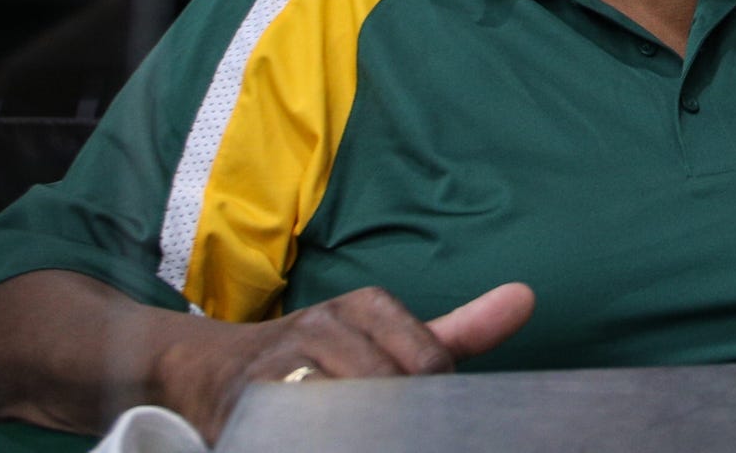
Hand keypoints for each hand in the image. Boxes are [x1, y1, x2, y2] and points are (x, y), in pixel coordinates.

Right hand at [154, 283, 533, 438]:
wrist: (209, 369)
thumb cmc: (317, 357)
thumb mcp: (386, 336)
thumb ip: (455, 332)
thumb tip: (526, 298)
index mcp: (365, 306)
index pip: (429, 364)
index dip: (436, 404)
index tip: (435, 421)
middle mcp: (321, 325)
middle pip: (388, 394)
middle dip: (403, 425)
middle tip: (403, 427)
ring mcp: (277, 366)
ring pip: (348, 416)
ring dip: (362, 429)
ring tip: (362, 429)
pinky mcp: (244, 409)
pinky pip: (300, 434)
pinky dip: (319, 437)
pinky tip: (324, 437)